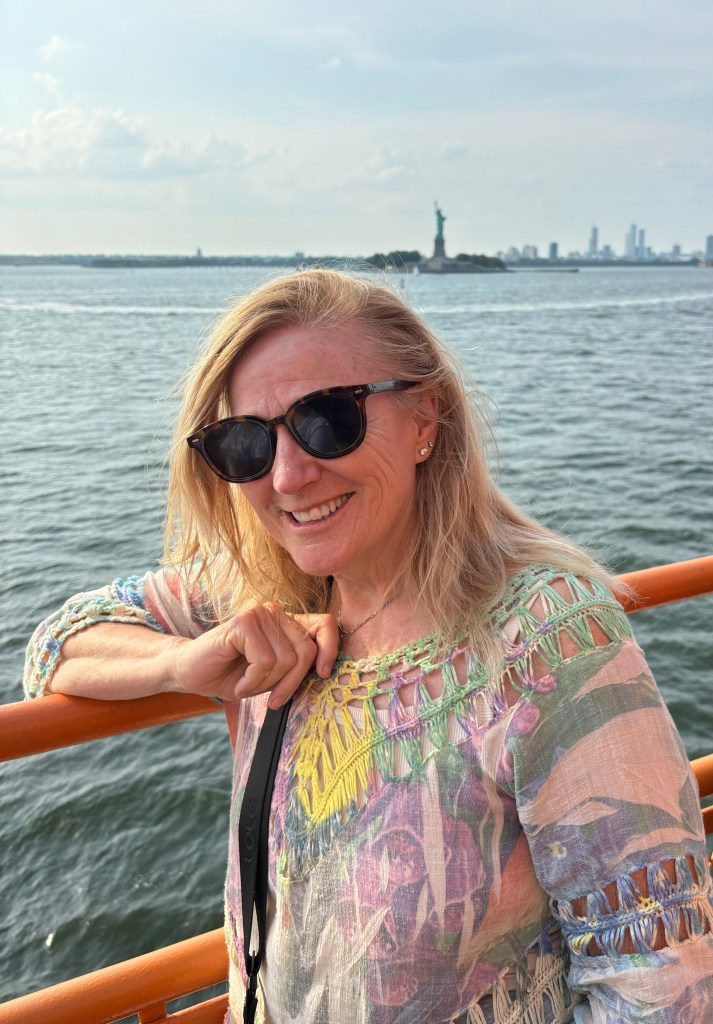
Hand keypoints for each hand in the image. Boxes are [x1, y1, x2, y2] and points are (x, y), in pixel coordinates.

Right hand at [170, 603, 338, 707]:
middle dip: (290, 683)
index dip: (330, 649)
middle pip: (306, 651)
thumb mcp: (273, 674)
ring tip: (248, 685)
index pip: (326, 625)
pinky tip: (239, 682)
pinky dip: (252, 680)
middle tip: (271, 699)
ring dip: (266, 684)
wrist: (191, 673)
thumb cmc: (232, 674)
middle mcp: (275, 612)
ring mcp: (259, 614)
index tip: (322, 675)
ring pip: (285, 659)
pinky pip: (263, 660)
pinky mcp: (243, 622)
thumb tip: (324, 670)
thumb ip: (295, 666)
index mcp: (287, 621)